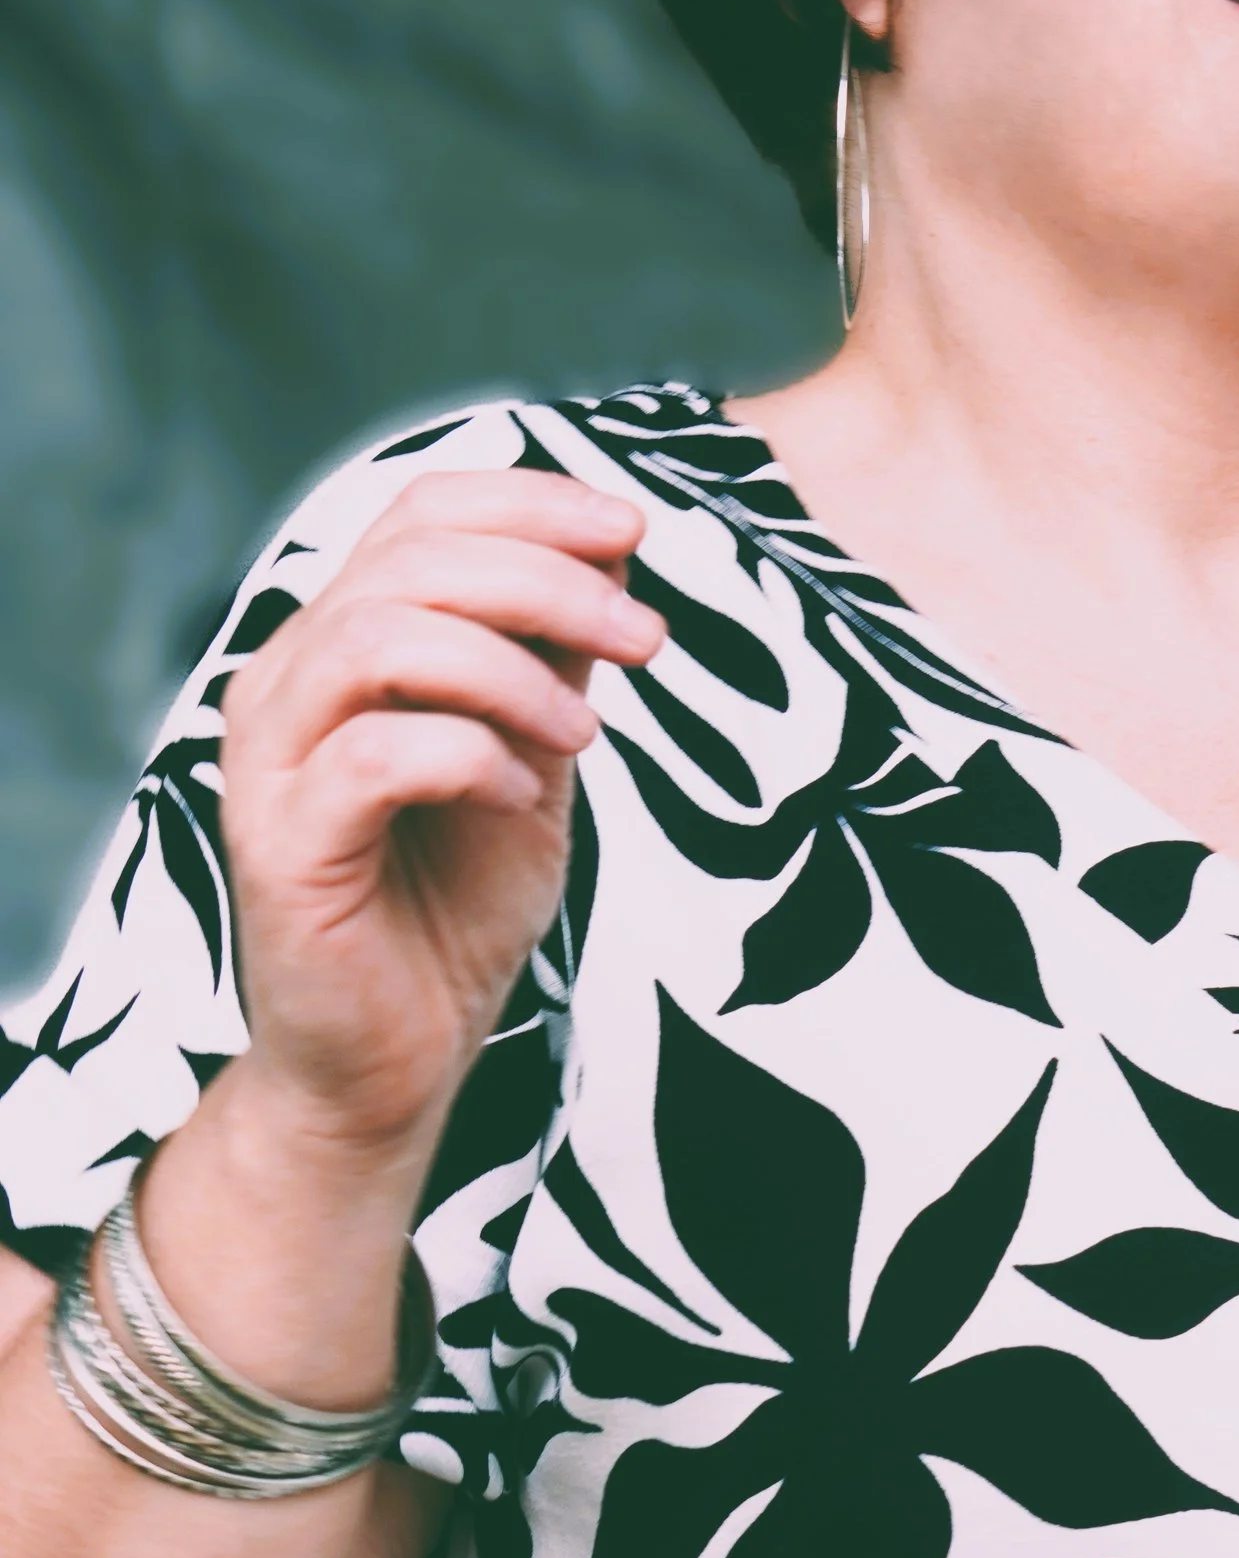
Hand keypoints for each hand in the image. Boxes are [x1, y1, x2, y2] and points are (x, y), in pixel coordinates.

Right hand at [216, 471, 662, 1158]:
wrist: (402, 1055)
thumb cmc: (458, 905)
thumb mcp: (535, 756)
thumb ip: (555, 658)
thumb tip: (615, 549)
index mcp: (344, 641)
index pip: (420, 512)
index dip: (531, 502)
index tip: (635, 533)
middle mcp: (289, 681)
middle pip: (408, 559)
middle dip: (549, 581)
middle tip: (647, 642)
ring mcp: (271, 760)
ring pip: (378, 639)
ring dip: (510, 671)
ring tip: (585, 734)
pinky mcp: (279, 844)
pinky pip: (373, 756)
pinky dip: (471, 758)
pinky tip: (519, 799)